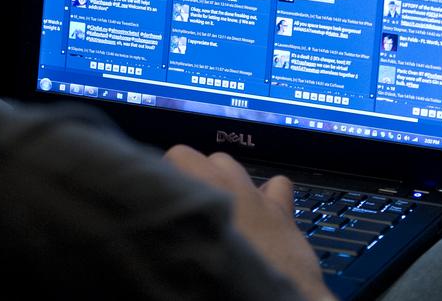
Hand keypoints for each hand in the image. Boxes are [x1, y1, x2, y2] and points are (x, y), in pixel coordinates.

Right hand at [164, 145, 336, 300]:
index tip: (165, 195)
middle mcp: (229, 184)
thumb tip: (160, 226)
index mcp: (200, 189)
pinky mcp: (281, 212)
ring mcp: (257, 196)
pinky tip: (260, 208)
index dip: (170, 173)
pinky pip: (277, 184)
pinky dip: (267, 191)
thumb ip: (172, 228)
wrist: (266, 299)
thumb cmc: (221, 276)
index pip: (179, 155)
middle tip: (191, 206)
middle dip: (197, 176)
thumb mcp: (181, 248)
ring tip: (219, 207)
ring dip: (225, 180)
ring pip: (235, 166)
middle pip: (206, 159)